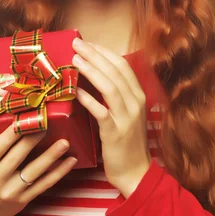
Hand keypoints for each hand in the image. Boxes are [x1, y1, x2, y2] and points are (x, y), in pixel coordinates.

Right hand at [0, 124, 77, 215]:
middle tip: (47, 123)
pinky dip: (59, 173)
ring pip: (34, 172)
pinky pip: (44, 185)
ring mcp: (11, 192)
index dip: (12, 133)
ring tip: (65, 142)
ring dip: (50, 157)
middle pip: (17, 157)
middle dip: (33, 139)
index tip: (25, 117)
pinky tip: (71, 160)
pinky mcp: (24, 200)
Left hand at [72, 38, 150, 194]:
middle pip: (115, 72)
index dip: (105, 52)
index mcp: (139, 96)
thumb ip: (118, 96)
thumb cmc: (128, 142)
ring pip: (109, 87)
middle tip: (76, 43)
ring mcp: (126, 117)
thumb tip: (96, 76)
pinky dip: (88, 99)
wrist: (136, 172)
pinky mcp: (115, 132)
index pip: (123, 66)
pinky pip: (100, 111)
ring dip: (91, 70)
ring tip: (75, 59)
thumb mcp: (128, 114)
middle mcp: (135, 103)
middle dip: (95, 55)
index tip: (89, 43)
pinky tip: (75, 90)